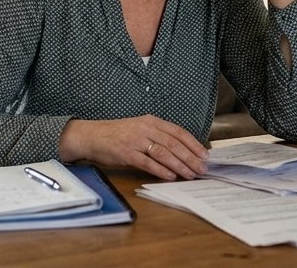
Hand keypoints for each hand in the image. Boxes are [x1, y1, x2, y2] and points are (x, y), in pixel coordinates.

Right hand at [58, 115, 207, 180]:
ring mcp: (136, 140)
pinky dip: (161, 170)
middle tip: (202, 168)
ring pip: (164, 153)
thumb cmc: (118, 134)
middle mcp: (145, 128)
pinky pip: (147, 162)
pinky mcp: (126, 153)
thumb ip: (158, 137)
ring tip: (190, 174)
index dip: (193, 144)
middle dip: (190, 157)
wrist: (91, 136)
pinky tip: (171, 176)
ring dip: (179, 165)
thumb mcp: (140, 129)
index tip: (204, 155)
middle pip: (174, 144)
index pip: (178, 132)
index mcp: (151, 121)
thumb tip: (181, 151)